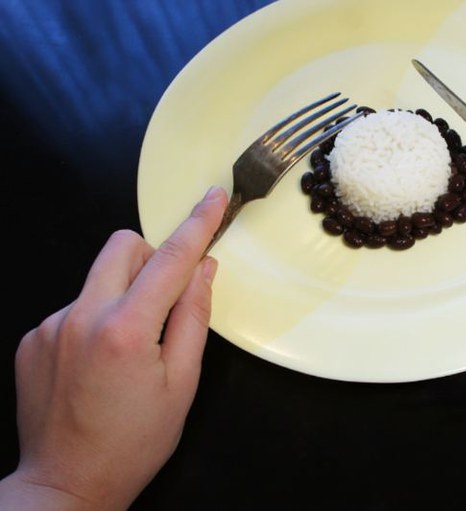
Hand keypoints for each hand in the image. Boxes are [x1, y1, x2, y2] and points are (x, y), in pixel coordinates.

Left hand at [0, 187, 226, 510]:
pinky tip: (98, 363)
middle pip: (122, 246)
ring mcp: (50, 326)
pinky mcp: (32, 338)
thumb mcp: (182, 383)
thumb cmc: (134, 442)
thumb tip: (202, 269)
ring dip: (123, 294)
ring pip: (99, 278)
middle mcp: (81, 317)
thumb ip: (193, 317)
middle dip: (152, 257)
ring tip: (128, 349)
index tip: (213, 197)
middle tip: (166, 299)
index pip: (171, 260)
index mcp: (126, 330)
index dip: (197, 225)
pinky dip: (96, 319)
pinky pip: (75, 306)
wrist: (66, 484)